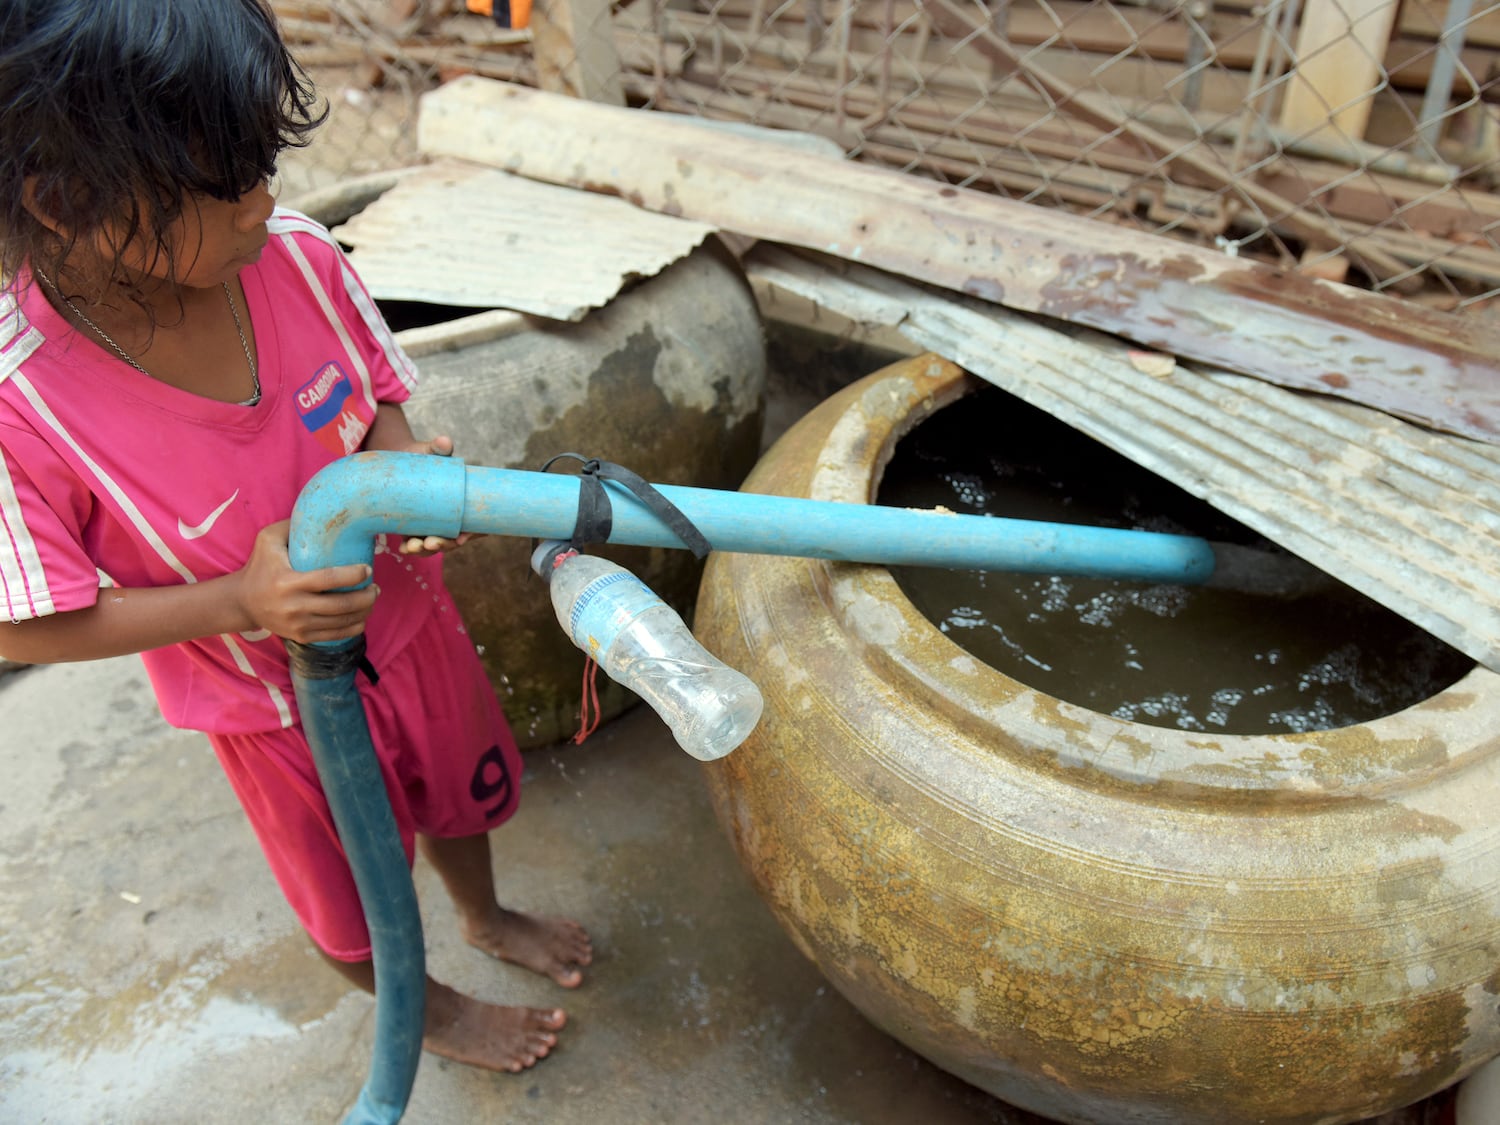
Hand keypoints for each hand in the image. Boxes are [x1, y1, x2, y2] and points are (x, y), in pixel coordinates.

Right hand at [231, 520, 379, 642]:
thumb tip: (322, 510)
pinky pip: (335, 636)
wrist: (242, 602)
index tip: (368, 570)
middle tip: (376, 587)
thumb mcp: (268, 540)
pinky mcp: (301, 636)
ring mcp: (298, 624)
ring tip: (372, 599)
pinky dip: (353, 628)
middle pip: (341, 605)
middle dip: (366, 597)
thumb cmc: (260, 566)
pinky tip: (363, 617)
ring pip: (341, 622)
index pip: (329, 580)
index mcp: (288, 582)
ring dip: (364, 612)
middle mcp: (294, 606)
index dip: (353, 576)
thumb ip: (291, 525)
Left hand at [394, 434, 485, 557]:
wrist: (399, 458)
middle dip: (443, 544)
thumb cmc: (422, 455)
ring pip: (433, 544)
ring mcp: (431, 524)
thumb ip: (438, 447)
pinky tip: (404, 549)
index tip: (462, 537)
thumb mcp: (431, 451)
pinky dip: (411, 549)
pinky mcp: (414, 527)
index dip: (472, 534)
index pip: (474, 524)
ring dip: (425, 550)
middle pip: (453, 539)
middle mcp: (449, 517)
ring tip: (413, 547)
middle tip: (431, 542)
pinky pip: (415, 543)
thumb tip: (445, 441)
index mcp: (461, 503)